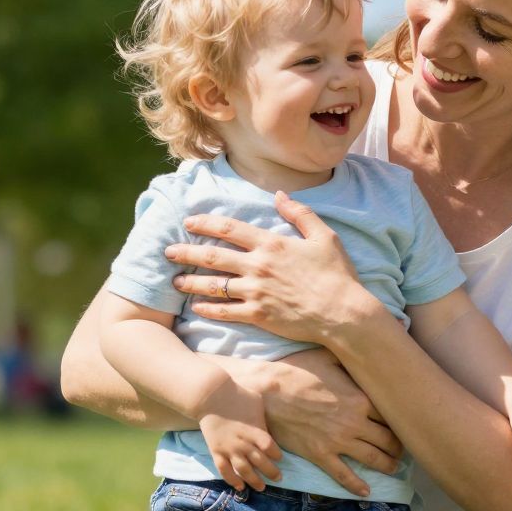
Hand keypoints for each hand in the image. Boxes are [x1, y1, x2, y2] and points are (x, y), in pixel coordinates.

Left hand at [168, 192, 383, 346]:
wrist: (343, 313)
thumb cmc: (337, 274)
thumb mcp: (324, 236)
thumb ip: (300, 213)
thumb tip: (279, 194)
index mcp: (272, 244)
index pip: (230, 229)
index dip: (205, 224)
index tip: (188, 222)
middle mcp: (258, 266)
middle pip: (213, 256)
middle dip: (186, 252)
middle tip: (168, 251)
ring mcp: (256, 293)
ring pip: (214, 285)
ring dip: (191, 282)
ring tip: (175, 281)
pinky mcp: (259, 316)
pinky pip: (226, 311)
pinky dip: (209, 309)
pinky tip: (196, 308)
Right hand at [197, 384, 280, 491]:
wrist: (210, 396)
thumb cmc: (237, 395)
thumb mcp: (257, 396)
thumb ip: (270, 394)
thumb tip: (281, 384)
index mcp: (254, 430)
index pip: (269, 447)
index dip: (276, 455)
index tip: (279, 458)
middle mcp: (242, 442)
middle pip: (259, 461)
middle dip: (271, 472)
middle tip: (278, 478)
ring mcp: (228, 449)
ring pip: (243, 470)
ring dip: (254, 480)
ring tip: (262, 487)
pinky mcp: (216, 451)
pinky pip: (224, 470)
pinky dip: (232, 480)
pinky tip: (240, 487)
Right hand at [240, 348, 399, 497]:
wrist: (266, 392)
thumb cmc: (297, 370)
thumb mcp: (328, 356)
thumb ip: (351, 358)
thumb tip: (367, 353)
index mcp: (360, 398)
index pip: (391, 414)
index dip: (400, 420)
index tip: (405, 423)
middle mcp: (354, 423)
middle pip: (387, 439)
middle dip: (398, 446)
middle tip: (403, 449)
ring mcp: (337, 441)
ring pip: (372, 458)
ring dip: (387, 465)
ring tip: (394, 467)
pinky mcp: (320, 454)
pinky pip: (343, 475)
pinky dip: (357, 485)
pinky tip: (367, 491)